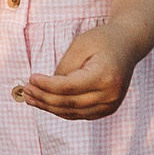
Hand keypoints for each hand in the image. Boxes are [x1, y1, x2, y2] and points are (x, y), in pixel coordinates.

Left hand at [16, 24, 141, 120]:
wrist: (128, 44)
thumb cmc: (102, 40)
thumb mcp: (80, 45)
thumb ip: (64, 68)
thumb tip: (47, 89)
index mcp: (105, 76)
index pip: (68, 88)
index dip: (46, 86)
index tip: (30, 79)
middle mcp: (110, 95)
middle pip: (69, 103)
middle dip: (44, 98)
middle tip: (25, 90)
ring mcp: (111, 105)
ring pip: (73, 113)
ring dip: (49, 107)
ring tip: (31, 98)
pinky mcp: (108, 109)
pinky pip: (80, 114)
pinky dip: (62, 110)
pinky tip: (47, 103)